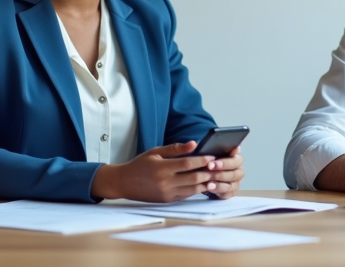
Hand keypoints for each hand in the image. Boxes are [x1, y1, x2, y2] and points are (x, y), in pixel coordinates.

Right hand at [91, 141, 214, 201]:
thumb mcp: (155, 152)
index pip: (188, 163)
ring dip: (207, 182)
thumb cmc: (140, 164)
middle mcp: (165, 182)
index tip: (213, 156)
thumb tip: (194, 143)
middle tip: (220, 167)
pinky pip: (187, 195)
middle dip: (209, 172)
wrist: (124, 183)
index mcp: (162, 168)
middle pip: (194, 177)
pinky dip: (198, 189)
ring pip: (193, 189)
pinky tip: (205, 184)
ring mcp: (167, 193)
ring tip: (217, 176)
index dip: (202, 160)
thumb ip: (175, 148)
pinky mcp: (168, 200)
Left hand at [205, 146, 244, 199]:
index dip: (225, 162)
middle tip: (208, 169)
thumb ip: (216, 148)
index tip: (212, 162)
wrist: (206, 173)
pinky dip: (218, 191)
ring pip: (231, 184)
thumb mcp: (211, 152)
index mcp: (236, 159)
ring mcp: (236, 182)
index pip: (236, 159)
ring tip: (208, 183)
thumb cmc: (211, 161)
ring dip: (219, 183)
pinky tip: (209, 188)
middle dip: (220, 172)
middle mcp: (238, 170)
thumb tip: (223, 145)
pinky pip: (227, 193)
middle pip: (234, 173)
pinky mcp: (231, 192)